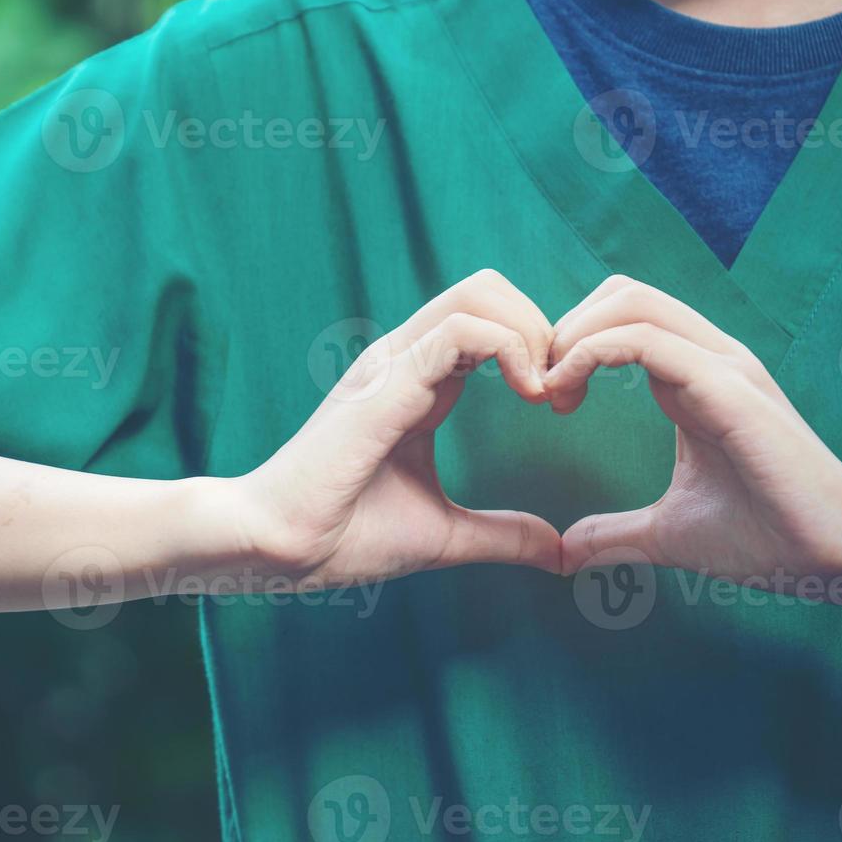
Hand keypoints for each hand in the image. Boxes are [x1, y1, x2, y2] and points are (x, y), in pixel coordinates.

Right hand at [235, 269, 561, 587]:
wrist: (281, 548)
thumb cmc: (344, 535)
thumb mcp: (445, 534)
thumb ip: (502, 534)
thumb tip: (557, 552)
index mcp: (415, 381)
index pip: (486, 320)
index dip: (538, 349)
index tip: (561, 406)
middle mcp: (403, 360)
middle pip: (486, 288)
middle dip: (541, 327)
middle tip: (560, 393)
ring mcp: (392, 364)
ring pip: (478, 293)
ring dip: (531, 332)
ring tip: (544, 392)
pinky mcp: (387, 380)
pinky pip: (462, 329)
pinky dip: (512, 349)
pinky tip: (527, 395)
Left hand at [545, 275, 841, 597]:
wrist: (833, 557)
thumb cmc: (767, 537)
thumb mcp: (669, 532)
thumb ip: (616, 532)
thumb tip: (566, 552)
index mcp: (695, 378)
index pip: (624, 316)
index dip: (571, 343)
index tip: (546, 399)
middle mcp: (710, 358)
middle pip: (622, 293)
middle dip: (565, 328)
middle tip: (541, 389)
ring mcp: (723, 368)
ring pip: (632, 302)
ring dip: (573, 336)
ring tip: (550, 392)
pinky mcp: (728, 389)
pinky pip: (647, 341)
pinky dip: (591, 354)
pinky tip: (567, 396)